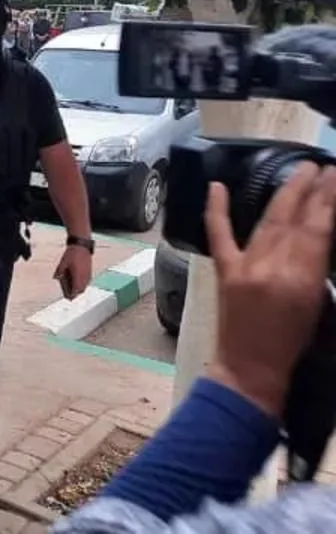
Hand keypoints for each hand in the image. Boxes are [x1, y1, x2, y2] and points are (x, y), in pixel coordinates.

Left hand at [54, 244, 92, 299]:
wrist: (81, 246)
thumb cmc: (72, 254)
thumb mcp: (62, 263)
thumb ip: (59, 272)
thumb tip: (56, 278)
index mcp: (78, 277)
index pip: (75, 291)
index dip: (71, 295)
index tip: (67, 297)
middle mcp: (85, 277)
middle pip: (80, 290)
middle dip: (74, 293)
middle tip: (68, 293)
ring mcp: (88, 274)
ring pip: (84, 286)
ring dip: (78, 289)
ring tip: (71, 288)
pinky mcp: (90, 271)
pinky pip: (87, 282)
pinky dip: (82, 284)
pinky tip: (76, 281)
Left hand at [204, 163, 335, 416]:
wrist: (249, 371)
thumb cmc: (293, 346)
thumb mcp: (319, 305)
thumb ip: (319, 268)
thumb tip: (320, 234)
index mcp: (301, 279)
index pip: (318, 229)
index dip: (328, 200)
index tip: (335, 178)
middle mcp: (271, 267)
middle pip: (293, 219)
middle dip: (310, 189)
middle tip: (322, 167)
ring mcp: (244, 268)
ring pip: (266, 223)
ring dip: (284, 195)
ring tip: (300, 172)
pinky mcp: (223, 273)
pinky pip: (218, 236)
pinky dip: (215, 210)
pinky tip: (216, 186)